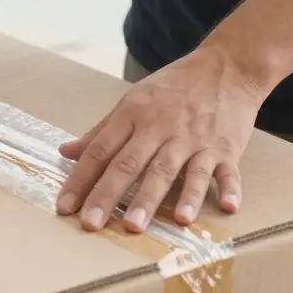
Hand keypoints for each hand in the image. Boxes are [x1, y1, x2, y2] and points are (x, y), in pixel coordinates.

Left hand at [56, 45, 267, 232]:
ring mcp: (195, 139)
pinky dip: (228, 188)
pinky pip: (226, 171)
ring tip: (141, 225)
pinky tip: (226, 207)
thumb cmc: (174, 87)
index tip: (64, 207)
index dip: (80, 179)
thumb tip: (66, 152)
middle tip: (92, 224)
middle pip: (131, 164)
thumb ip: (101, 131)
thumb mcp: (133, 101)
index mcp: (133, 115)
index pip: (100, 151)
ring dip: (156, 199)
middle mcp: (161, 128)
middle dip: (109, 195)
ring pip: (173, 172)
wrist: (226, 67)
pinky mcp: (227, 148)